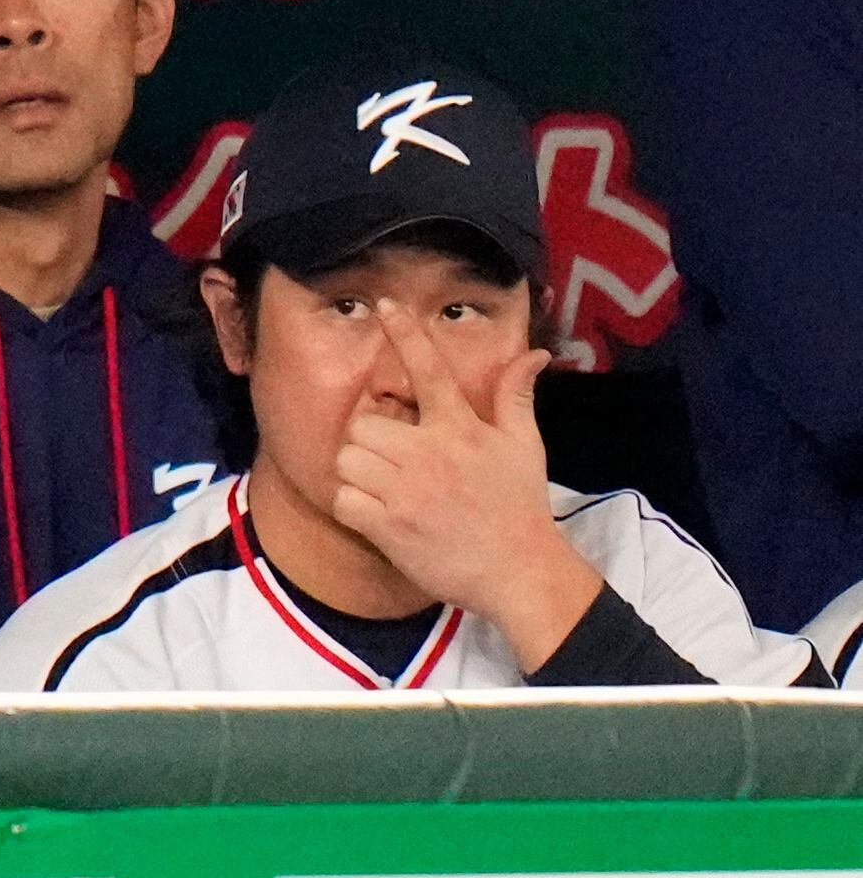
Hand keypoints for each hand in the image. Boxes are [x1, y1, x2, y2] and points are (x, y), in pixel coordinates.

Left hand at [329, 305, 598, 663]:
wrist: (519, 571)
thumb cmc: (519, 506)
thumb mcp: (525, 447)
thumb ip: (516, 397)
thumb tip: (534, 353)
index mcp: (461, 429)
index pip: (430, 371)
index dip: (407, 334)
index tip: (385, 305)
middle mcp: (430, 453)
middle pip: (362, 424)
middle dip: (369, 441)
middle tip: (393, 461)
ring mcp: (406, 490)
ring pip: (347, 460)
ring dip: (358, 474)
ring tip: (387, 490)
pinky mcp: (388, 525)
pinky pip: (343, 500)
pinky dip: (353, 508)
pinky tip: (379, 516)